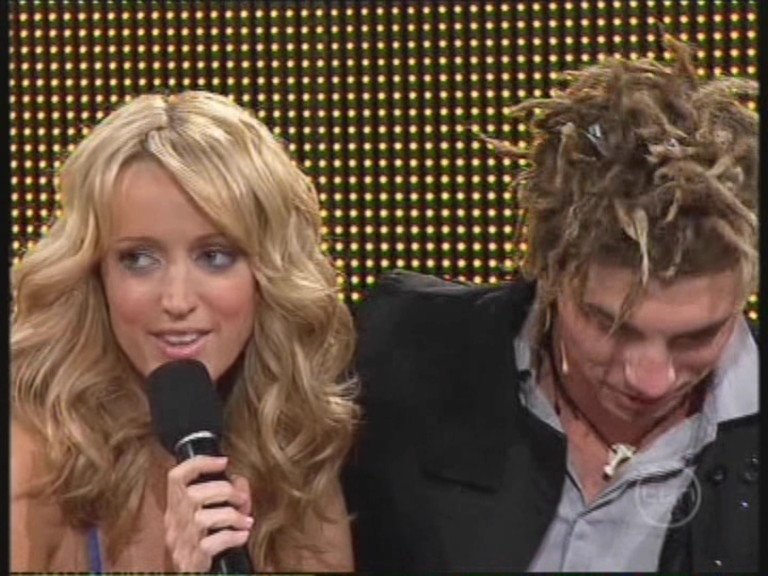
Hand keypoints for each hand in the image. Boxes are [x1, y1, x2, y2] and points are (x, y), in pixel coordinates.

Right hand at [164, 456, 253, 571]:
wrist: (196, 575)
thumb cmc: (207, 546)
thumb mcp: (209, 517)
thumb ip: (221, 496)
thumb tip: (240, 482)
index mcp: (176, 510)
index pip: (176, 477)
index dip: (199, 463)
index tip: (223, 461)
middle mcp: (174, 525)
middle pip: (192, 495)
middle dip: (224, 491)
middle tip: (242, 500)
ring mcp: (182, 543)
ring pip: (201, 519)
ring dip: (231, 516)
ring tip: (245, 521)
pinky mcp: (193, 561)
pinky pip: (210, 544)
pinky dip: (231, 537)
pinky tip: (242, 536)